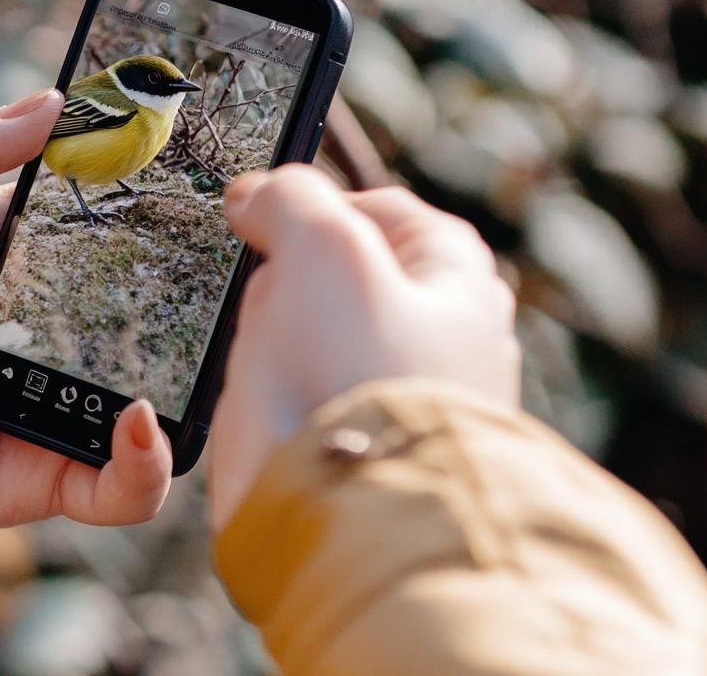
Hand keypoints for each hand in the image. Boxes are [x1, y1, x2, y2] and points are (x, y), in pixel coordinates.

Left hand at [0, 90, 171, 555]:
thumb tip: (52, 101)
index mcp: (10, 260)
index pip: (106, 226)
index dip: (156, 207)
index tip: (206, 181)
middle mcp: (41, 330)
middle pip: (146, 311)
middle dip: (196, 298)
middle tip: (239, 274)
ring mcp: (47, 404)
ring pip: (151, 397)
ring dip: (188, 382)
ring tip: (207, 353)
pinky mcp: (38, 475)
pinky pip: (119, 486)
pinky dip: (147, 466)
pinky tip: (137, 423)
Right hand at [209, 165, 519, 529]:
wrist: (350, 511)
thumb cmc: (357, 375)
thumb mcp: (324, 246)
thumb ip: (289, 199)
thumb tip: (253, 195)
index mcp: (453, 276)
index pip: (378, 206)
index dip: (315, 203)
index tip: (263, 211)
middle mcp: (438, 332)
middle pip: (342, 269)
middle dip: (290, 273)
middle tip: (267, 290)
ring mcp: (397, 387)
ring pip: (312, 327)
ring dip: (275, 330)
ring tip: (268, 356)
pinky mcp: (356, 436)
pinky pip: (299, 384)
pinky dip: (273, 383)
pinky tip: (264, 398)